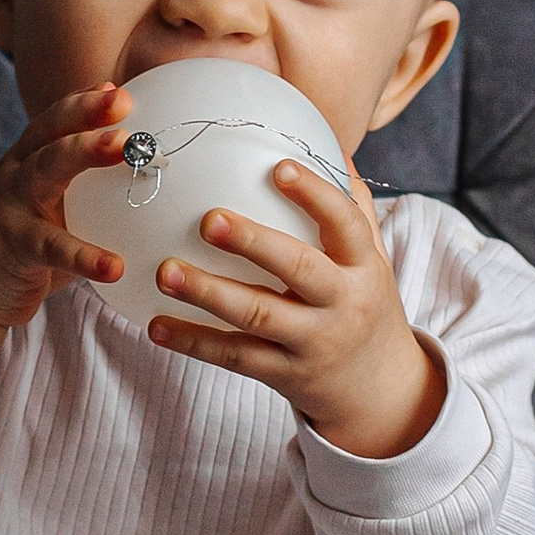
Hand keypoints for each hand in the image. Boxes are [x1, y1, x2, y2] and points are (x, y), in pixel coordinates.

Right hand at [0, 86, 128, 419]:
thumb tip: (148, 161)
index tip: (120, 91)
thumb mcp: (55, 202)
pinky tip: (116, 266)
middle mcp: (17, 175)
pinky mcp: (13, 248)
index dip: (84, 102)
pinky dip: (85, 257)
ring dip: (83, 154)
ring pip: (44, 173)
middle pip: (50, 136)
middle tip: (124, 102)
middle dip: (86, 113)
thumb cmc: (30, 238)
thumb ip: (87, 181)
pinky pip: (53, 248)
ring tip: (123, 147)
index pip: (54, 120)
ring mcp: (11, 209)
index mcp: (29, 159)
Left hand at [149, 161, 445, 461]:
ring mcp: (312, 343)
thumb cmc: (364, 305)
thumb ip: (352, 207)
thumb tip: (331, 144)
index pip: (344, 222)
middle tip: (207, 219)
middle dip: (252, 243)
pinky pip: (234, 357)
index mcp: (363, 266)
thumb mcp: (371, 260)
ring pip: (257, 316)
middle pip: (297, 269)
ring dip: (207, 293)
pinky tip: (155, 326)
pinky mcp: (284, 375)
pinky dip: (193, 342)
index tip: (277, 166)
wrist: (378, 390)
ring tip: (165, 272)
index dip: (314, 194)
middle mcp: (341, 304)